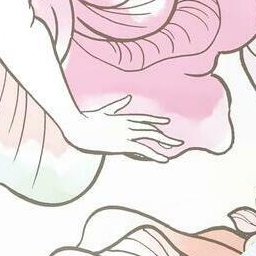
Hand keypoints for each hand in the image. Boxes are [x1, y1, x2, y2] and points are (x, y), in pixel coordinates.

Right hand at [63, 98, 181, 160]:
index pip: (144, 119)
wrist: (78, 126)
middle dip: (165, 137)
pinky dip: (155, 154)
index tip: (166, 122)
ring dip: (165, 143)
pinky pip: (143, 150)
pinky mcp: (123, 144)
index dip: (156, 120)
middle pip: (152, 130)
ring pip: (151, 137)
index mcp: (124, 117)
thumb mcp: (104, 110)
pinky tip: (164, 159)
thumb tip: (128, 97)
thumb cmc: (86, 119)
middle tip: (178, 142)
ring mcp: (127, 133)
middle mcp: (129, 124)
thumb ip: (117, 105)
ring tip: (176, 148)